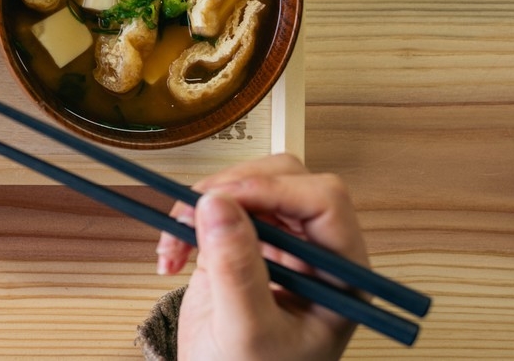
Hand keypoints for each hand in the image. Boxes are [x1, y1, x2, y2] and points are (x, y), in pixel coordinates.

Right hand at [155, 154, 367, 360]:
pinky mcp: (244, 246)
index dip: (275, 190)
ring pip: (249, 187)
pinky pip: (218, 208)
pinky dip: (188, 221)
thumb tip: (218, 204)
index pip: (324, 202)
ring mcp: (280, 247)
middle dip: (234, 190)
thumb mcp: (247, 331)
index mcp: (340, 275)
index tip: (226, 200)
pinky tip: (172, 255)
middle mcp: (315, 253)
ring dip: (204, 204)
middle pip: (286, 181)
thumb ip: (237, 270)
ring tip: (175, 240)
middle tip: (196, 211)